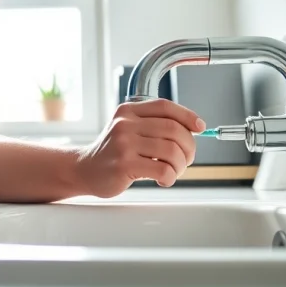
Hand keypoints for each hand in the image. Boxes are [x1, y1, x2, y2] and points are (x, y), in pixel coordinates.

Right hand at [76, 99, 204, 197]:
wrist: (85, 169)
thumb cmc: (113, 152)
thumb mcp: (128, 129)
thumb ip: (153, 125)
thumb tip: (192, 129)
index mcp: (128, 111)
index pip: (165, 107)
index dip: (187, 115)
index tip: (200, 127)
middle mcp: (125, 124)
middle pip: (173, 129)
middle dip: (188, 146)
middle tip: (187, 159)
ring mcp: (124, 144)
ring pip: (171, 150)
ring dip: (180, 164)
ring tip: (174, 171)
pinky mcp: (124, 165)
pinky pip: (162, 169)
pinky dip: (170, 177)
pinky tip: (164, 179)